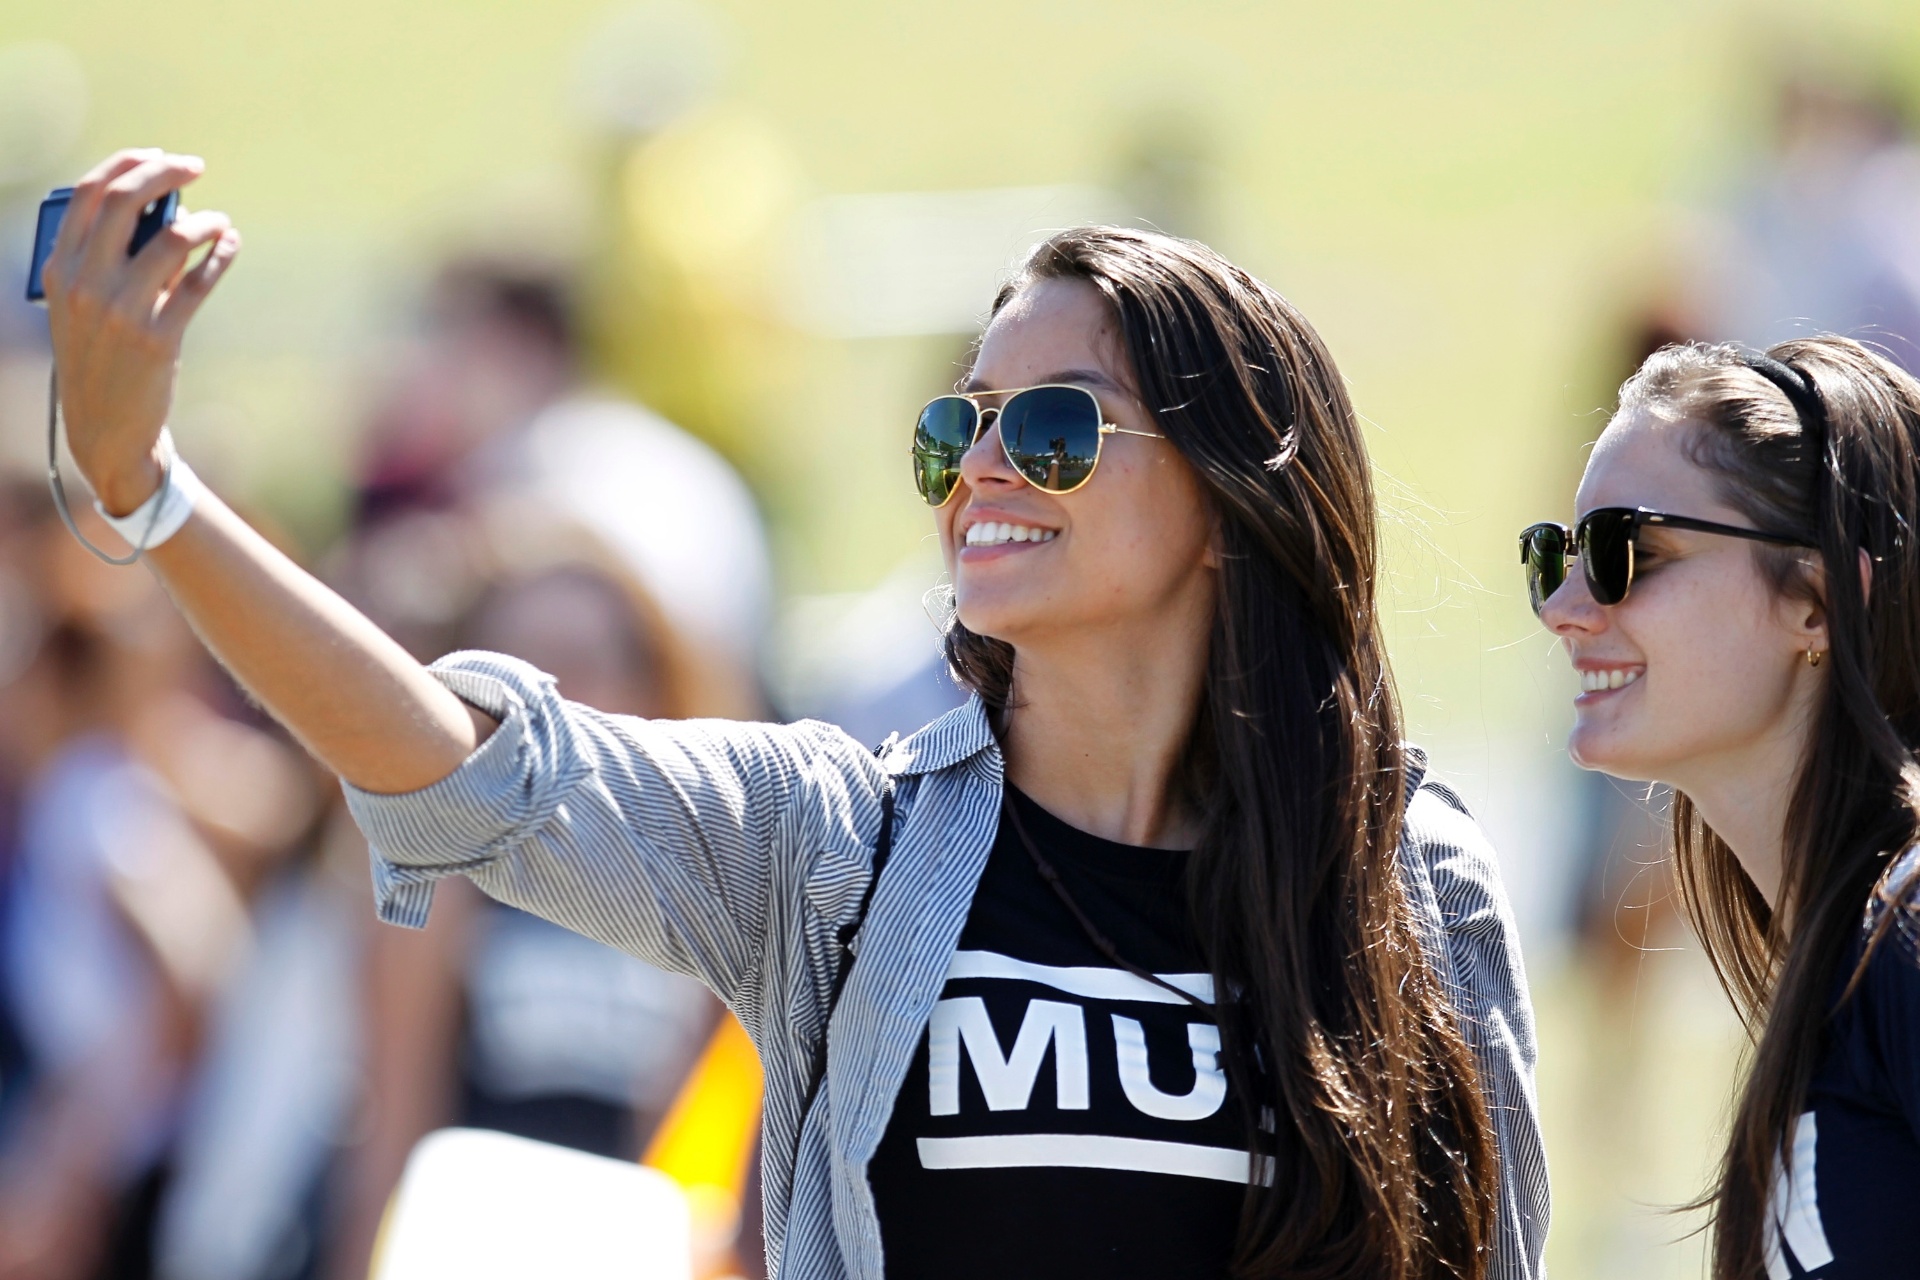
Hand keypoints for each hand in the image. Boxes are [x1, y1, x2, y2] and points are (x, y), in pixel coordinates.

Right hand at [41, 149, 240, 514]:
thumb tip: (164, 214)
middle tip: (196, 167)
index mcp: (58, 269)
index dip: (126, 164)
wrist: (105, 427)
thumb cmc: (100, 357)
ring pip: (170, 239)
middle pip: (126, 202)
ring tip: (219, 222)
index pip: (88, 195)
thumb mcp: (86, 306)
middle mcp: (83, 284)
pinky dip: (219, 256)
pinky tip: (230, 244)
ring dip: (204, 222)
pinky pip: (197, 283)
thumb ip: (111, 260)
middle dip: (165, 173)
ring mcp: (119, 310)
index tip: (158, 155)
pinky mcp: (156, 338)